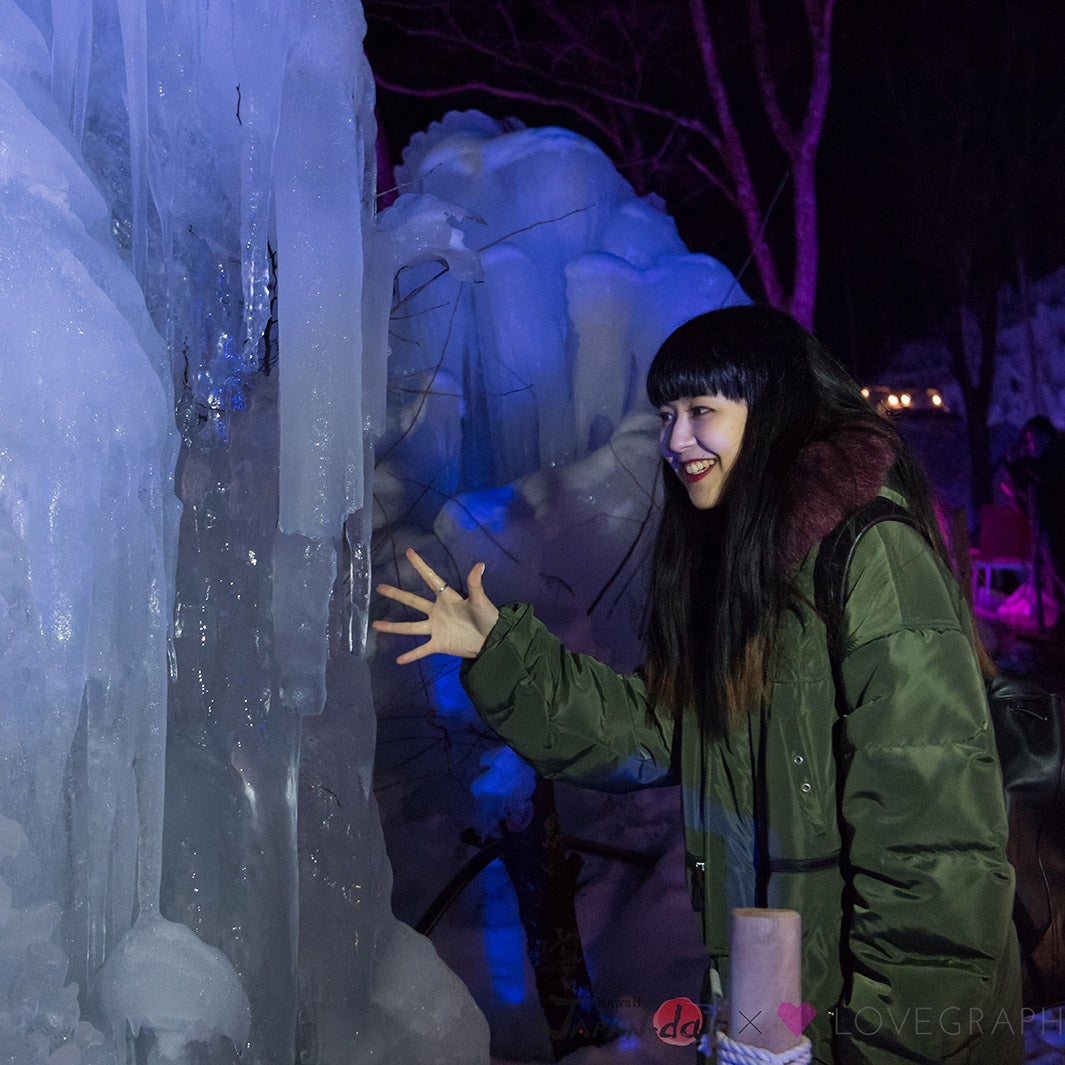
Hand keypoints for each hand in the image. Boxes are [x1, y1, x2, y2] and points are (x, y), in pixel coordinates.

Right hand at [372, 548, 499, 663]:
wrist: (492, 640)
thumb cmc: (487, 617)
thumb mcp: (481, 600)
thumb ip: (475, 584)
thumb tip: (480, 564)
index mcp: (447, 597)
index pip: (431, 579)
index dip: (420, 566)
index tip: (409, 553)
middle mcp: (437, 611)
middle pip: (413, 601)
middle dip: (397, 595)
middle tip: (380, 587)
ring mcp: (436, 628)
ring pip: (410, 627)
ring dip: (393, 627)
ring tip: (376, 624)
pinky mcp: (438, 644)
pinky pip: (422, 650)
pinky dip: (411, 655)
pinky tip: (398, 660)